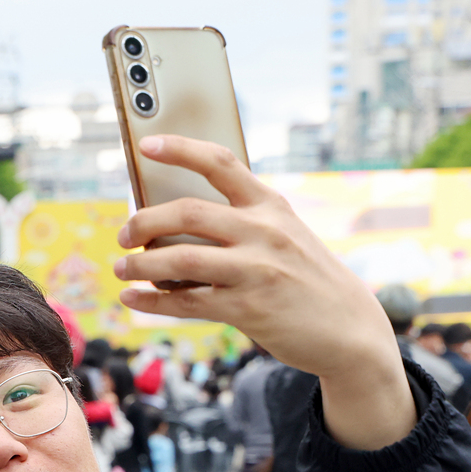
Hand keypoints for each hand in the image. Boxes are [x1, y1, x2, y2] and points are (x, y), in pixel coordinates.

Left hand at [112, 136, 415, 449]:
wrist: (350, 327)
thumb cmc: (305, 278)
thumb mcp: (284, 235)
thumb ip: (240, 224)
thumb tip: (170, 226)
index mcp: (270, 205)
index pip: (220, 163)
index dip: (180, 149)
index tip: (146, 144)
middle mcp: (264, 231)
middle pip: (187, 212)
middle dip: (143, 221)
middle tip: (123, 235)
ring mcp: (256, 269)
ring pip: (180, 259)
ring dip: (140, 264)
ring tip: (121, 268)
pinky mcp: (248, 308)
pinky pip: (187, 302)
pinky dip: (151, 301)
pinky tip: (132, 298)